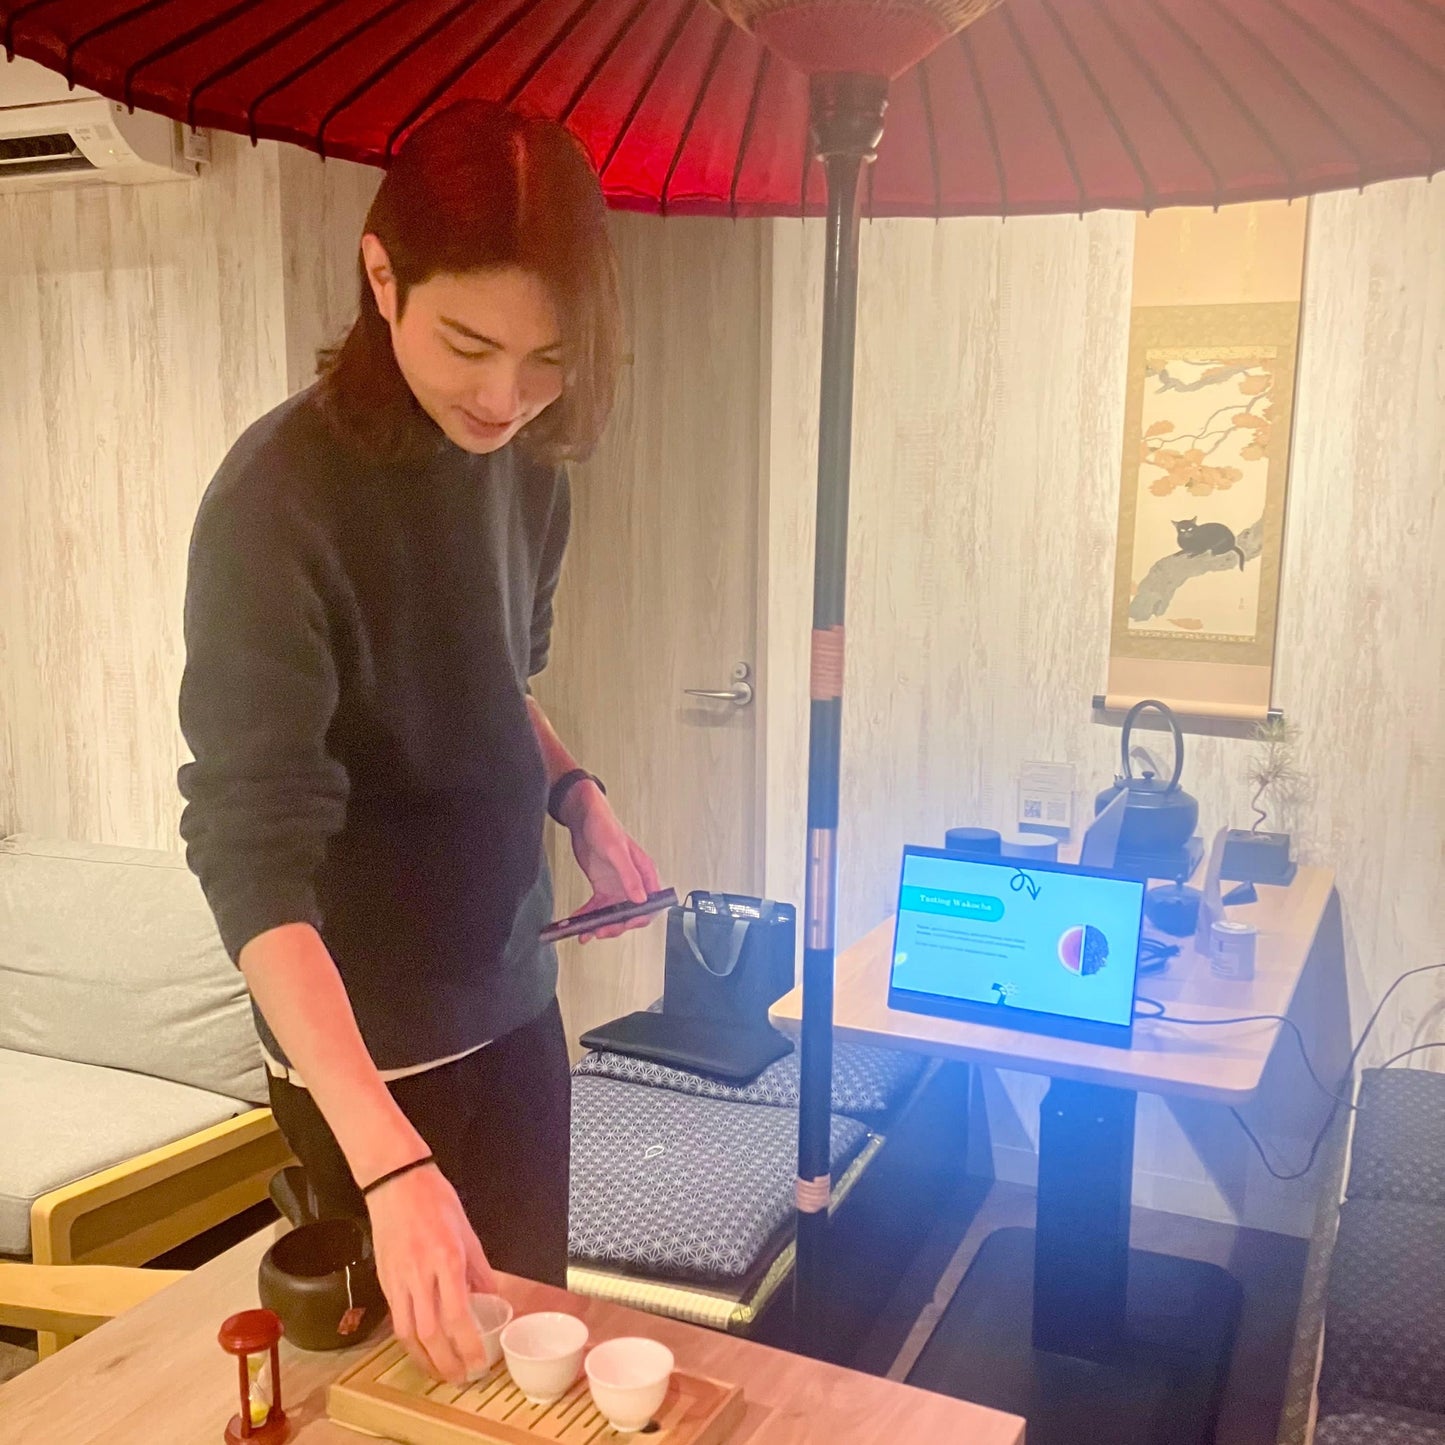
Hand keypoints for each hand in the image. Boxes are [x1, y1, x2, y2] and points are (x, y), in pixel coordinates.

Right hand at [365, 1162, 495, 1384]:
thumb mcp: (468, 1232)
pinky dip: (408, 1340)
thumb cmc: (434, 1200)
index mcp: (447, 1260)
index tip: (477, 1365)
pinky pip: (396, 1319)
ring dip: (424, 1359)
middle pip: (430, 1333)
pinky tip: (419, 1348)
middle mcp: (421, 1274)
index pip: (457, 1316)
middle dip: (445, 1363)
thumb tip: (492, 1298)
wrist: (396, 1181)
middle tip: (459, 1378)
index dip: (467, 1346)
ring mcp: (398, 1279)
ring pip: (408, 1333)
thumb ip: (479, 1270)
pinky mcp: (384, 1279)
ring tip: (439, 1372)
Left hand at [565, 786, 662, 942]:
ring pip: (614, 915)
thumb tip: (641, 898)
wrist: (584, 818)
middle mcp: (632, 883)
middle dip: (616, 926)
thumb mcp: (616, 851)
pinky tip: (578, 921)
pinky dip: (589, 917)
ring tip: (586, 933)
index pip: (651, 904)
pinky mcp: (603, 887)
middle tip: (599, 931)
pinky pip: (598, 908)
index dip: (640, 918)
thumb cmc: (604, 826)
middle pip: (631, 914)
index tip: (625, 924)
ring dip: (601, 925)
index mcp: (644, 873)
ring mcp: (617, 886)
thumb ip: (629, 875)